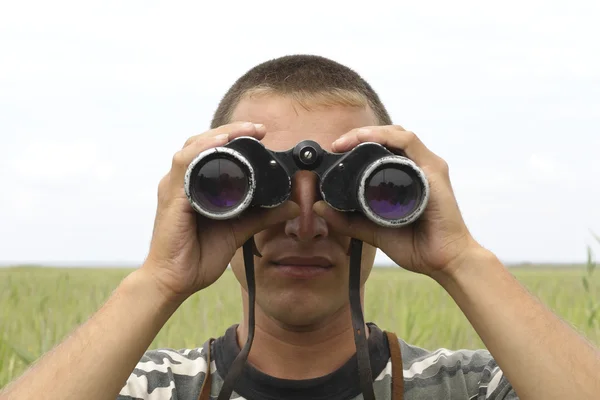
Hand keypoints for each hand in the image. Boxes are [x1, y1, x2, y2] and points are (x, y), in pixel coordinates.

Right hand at [143, 122, 299, 301]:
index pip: (213, 151)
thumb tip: (291, 206)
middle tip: (259, 130)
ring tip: (246, 131)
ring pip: (194, 147)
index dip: (234, 138)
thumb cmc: (199, 255)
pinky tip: (220, 144)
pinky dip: (203, 150)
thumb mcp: (239, 231)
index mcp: (196, 186)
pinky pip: (184, 164)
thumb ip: (262, 216)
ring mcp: (174, 187)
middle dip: (232, 132)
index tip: (261, 134)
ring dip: (220, 135)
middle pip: (204, 143)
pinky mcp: (172, 197)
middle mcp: (182, 182)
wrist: (175, 281)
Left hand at [313, 125, 481, 276]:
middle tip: (337, 145)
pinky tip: (368, 140)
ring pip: (397, 134)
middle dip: (360, 135)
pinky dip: (387, 137)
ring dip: (369, 133)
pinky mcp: (433, 171)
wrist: (445, 262)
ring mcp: (427, 167)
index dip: (358, 143)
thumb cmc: (417, 246)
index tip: (335, 151)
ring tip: (346, 141)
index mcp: (407, 177)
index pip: (383, 148)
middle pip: (388, 137)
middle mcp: (419, 167)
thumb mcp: (373, 231)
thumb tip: (319, 207)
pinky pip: (408, 142)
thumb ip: (348, 221)